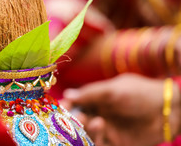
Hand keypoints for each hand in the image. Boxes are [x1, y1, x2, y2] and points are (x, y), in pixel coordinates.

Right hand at [62, 74, 180, 145]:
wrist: (167, 109)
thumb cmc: (140, 93)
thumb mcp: (112, 89)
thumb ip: (89, 93)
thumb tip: (66, 94)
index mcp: (96, 99)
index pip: (75, 104)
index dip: (67, 107)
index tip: (62, 109)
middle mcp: (99, 114)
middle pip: (78, 121)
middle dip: (74, 120)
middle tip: (77, 118)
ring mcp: (107, 129)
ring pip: (86, 134)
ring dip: (86, 129)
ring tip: (98, 122)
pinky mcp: (116, 143)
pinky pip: (98, 144)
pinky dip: (95, 140)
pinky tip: (102, 129)